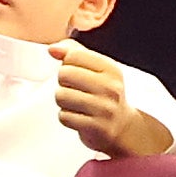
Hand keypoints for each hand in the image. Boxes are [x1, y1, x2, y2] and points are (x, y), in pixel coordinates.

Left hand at [54, 44, 175, 159]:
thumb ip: (75, 52)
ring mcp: (105, 109)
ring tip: (76, 104)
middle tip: (75, 90)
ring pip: (61, 95)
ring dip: (63, 101)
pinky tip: (79, 117)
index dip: (68, 63)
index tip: (77, 73)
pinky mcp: (97, 128)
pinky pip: (64, 116)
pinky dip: (67, 117)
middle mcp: (111, 87)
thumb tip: (53, 49)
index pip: (74, 55)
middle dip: (63, 82)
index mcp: (111, 69)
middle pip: (64, 74)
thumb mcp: (96, 69)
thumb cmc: (103, 94)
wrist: (122, 127)